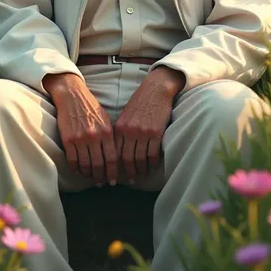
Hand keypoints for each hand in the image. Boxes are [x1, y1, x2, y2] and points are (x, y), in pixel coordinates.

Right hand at [42, 73, 117, 185]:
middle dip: (100, 177)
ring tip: (89, 178)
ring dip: (88, 175)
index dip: (113, 172)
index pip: (112, 158)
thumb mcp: (105, 119)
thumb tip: (115, 155)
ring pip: (85, 165)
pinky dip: (75, 169)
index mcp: (106, 132)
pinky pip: (72, 160)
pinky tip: (78, 171)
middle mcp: (94, 136)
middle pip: (99, 165)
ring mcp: (80, 139)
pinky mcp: (68, 139)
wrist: (72, 95)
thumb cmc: (90, 107)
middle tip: (101, 183)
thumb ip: (110, 136)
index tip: (113, 181)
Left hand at [114, 67, 184, 181]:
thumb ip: (122, 131)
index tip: (116, 174)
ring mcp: (142, 132)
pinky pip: (152, 154)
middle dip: (128, 172)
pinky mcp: (155, 133)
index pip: (114, 152)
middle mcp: (129, 131)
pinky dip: (152, 164)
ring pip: (140, 159)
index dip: (115, 166)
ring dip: (141, 170)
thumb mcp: (125, 116)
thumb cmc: (140, 102)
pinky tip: (152, 168)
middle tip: (131, 180)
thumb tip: (118, 150)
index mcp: (119, 127)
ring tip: (142, 176)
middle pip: (126, 159)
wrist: (155, 90)